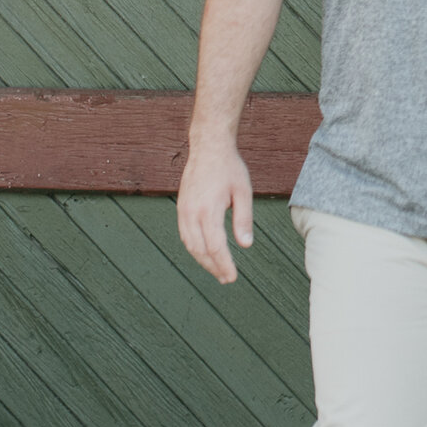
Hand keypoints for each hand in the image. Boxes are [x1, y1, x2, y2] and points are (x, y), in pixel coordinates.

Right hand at [175, 135, 254, 284]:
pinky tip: (205, 253)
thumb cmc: (229, 168)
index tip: (232, 277)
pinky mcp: (181, 208)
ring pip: (190, 245)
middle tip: (226, 279)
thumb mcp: (243, 192)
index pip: (215, 246)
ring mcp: (183, 211)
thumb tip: (246, 245)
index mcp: (208, 210)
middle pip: (200, 250)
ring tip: (217, 271)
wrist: (208, 147)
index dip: (223, 264)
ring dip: (202, 260)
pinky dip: (194, 248)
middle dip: (213, 267)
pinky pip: (185, 235)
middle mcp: (192, 213)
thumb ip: (243, 219)